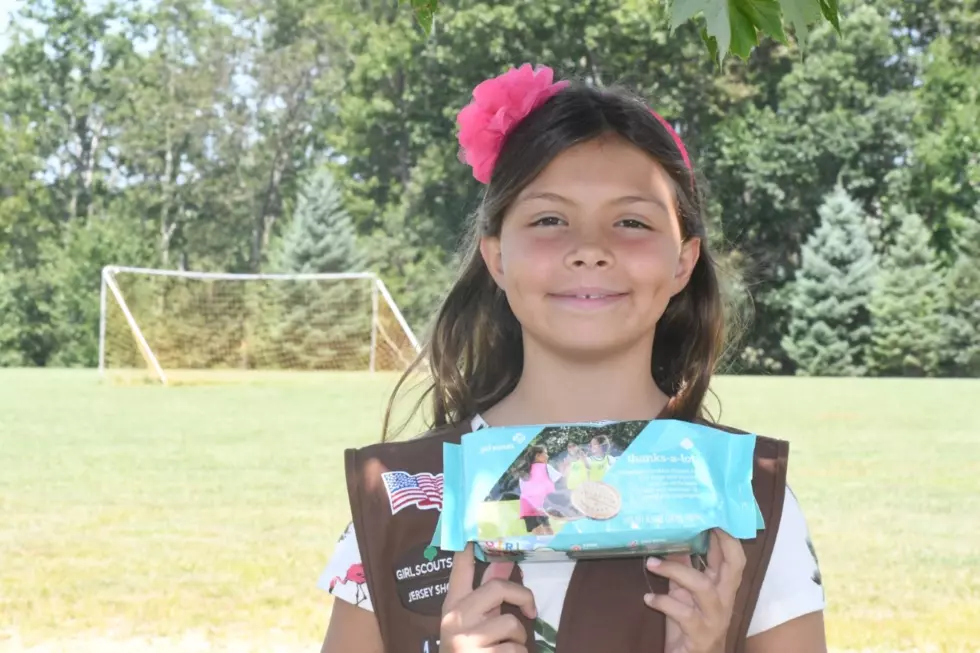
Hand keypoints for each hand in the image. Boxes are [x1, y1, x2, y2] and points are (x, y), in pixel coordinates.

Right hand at [440, 544, 536, 652]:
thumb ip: (488, 597)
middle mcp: (456, 619)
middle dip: (522, 596)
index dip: (467, 550)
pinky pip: (516, 650)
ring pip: (512, 623)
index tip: (472, 531)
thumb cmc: (470, 651)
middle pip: (498, 588)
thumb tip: (505, 562)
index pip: (459, 570)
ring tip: (506, 649)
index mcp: (453, 606)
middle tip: (530, 609)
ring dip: (519, 639)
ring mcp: (466, 640)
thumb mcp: (473, 623)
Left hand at [644, 529, 745, 652]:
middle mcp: (724, 600)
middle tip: (701, 524)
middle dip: (720, 542)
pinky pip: (682, 614)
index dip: (726, 535)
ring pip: (702, 587)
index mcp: (722, 587)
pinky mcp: (700, 635)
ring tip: (651, 563)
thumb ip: (682, 568)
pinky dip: (663, 602)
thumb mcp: (684, 593)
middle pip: (734, 566)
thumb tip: (673, 540)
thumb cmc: (688, 625)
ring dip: (675, 571)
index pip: (733, 557)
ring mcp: (714, 618)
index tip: (712, 514)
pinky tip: (648, 598)